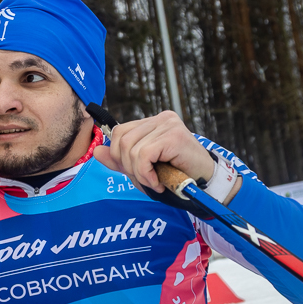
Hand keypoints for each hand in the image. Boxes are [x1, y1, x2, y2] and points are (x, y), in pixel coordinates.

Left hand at [92, 111, 217, 194]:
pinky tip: (158, 182)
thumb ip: (120, 160)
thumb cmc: (177, 176)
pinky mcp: (174, 135)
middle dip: (127, 166)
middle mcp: (161, 118)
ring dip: (138, 172)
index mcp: (152, 122)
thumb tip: (96, 152)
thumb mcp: (143, 169)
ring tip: (154, 182)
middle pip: (122, 140)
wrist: (205, 185)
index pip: (119, 133)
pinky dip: (146, 173)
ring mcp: (168, 124)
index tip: (135, 173)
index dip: (119, 156)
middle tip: (146, 180)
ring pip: (131, 148)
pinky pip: (144, 154)